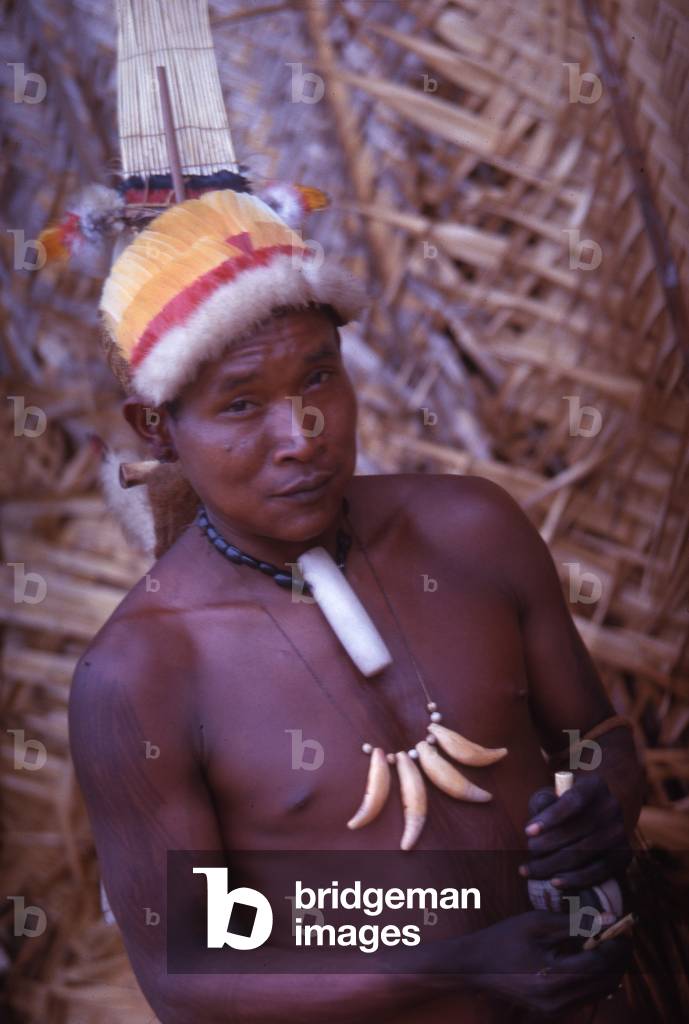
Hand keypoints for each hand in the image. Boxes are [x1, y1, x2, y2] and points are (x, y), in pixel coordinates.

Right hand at [469, 910, 630, 1013]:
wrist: (476, 965)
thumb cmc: (504, 939)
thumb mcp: (537, 924)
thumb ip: (574, 922)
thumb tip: (608, 919)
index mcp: (553, 978)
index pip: (601, 963)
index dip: (617, 944)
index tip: (623, 925)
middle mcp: (558, 1001)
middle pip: (606, 980)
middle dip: (618, 956)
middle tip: (621, 932)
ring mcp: (557, 1010)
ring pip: (600, 991)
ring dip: (610, 966)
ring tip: (608, 942)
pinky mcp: (554, 1012)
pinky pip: (587, 996)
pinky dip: (596, 977)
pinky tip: (592, 957)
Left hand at [522, 775, 631, 889]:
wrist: (597, 811)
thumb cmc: (565, 803)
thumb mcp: (553, 793)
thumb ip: (543, 802)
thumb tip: (537, 820)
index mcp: (594, 786)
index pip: (574, 800)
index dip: (551, 817)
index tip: (527, 831)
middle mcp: (612, 806)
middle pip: (578, 830)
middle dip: (547, 844)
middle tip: (527, 851)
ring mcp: (620, 831)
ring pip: (585, 852)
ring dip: (554, 864)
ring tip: (531, 870)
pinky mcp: (623, 854)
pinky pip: (599, 871)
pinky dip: (575, 879)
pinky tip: (554, 882)